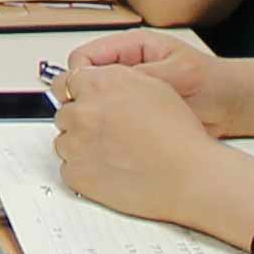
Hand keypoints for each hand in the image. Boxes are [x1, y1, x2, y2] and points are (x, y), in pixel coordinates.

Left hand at [52, 50, 253, 232]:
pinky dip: (85, 170)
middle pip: (65, 113)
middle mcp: (83, 111)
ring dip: (82, 145)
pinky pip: (69, 168)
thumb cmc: (179, 135)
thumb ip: (116, 78)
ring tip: (114, 153)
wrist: (188, 175)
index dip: (78, 94)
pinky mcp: (77, 174)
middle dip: (82, 121)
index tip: (84, 102)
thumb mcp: (152, 86)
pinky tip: (110, 169)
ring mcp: (76, 144)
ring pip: (65, 141)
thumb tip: (98, 79)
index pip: (66, 82)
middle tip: (108, 132)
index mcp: (99, 84)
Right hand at [58, 26, 227, 118]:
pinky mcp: (134, 113)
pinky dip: (109, 128)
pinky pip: (110, 118)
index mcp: (132, 48)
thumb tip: (108, 82)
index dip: (78, 76)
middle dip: (83, 98)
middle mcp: (126, 68)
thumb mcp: (177, 75)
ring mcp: (128, 91)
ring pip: (95, 102)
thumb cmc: (212, 83)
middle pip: (84, 80)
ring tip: (103, 130)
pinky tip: (115, 139)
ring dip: (96, 115)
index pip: (86, 57)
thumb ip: (143, 75)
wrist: (233, 106)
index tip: (80, 96)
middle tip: (88, 117)